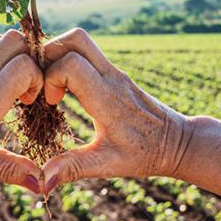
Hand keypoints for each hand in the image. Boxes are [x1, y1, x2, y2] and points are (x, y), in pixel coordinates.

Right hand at [40, 29, 193, 189]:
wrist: (178, 142)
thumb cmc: (145, 154)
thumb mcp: (108, 165)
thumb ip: (73, 168)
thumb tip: (41, 182)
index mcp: (107, 98)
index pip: (71, 64)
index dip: (50, 78)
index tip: (50, 103)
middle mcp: (111, 77)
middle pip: (75, 38)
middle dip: (49, 54)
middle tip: (42, 84)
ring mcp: (114, 72)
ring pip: (80, 39)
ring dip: (57, 54)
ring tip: (50, 85)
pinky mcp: (115, 73)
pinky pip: (87, 52)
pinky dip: (68, 60)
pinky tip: (64, 89)